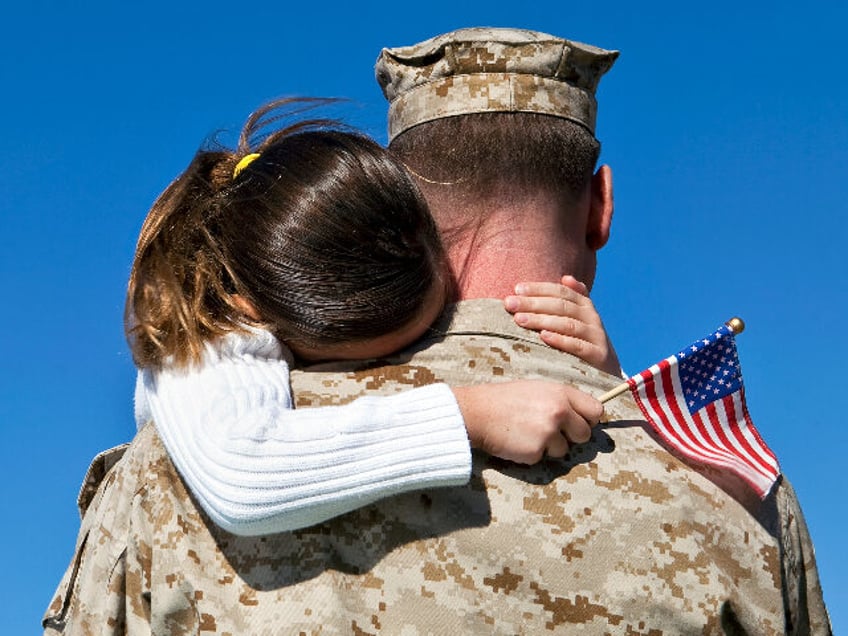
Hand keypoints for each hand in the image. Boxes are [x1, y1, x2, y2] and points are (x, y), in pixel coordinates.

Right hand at [452, 381, 602, 463]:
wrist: (477, 412)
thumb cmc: (505, 400)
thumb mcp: (537, 389)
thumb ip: (561, 400)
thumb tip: (582, 416)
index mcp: (561, 393)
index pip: (595, 410)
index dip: (588, 419)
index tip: (579, 423)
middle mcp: (559, 411)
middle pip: (585, 434)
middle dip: (571, 437)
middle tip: (551, 432)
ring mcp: (548, 432)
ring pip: (565, 450)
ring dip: (550, 447)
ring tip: (529, 434)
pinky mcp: (536, 450)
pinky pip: (544, 458)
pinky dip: (533, 454)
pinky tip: (519, 441)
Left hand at [504, 275, 621, 375]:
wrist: (606, 371)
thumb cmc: (582, 341)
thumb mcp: (579, 319)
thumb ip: (570, 301)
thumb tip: (566, 278)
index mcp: (584, 305)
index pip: (561, 292)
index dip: (539, 288)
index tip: (516, 289)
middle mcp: (592, 317)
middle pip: (561, 306)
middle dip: (533, 303)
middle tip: (510, 304)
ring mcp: (596, 336)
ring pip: (567, 324)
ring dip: (541, 320)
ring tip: (520, 320)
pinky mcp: (597, 355)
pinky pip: (577, 346)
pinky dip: (560, 340)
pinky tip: (543, 336)